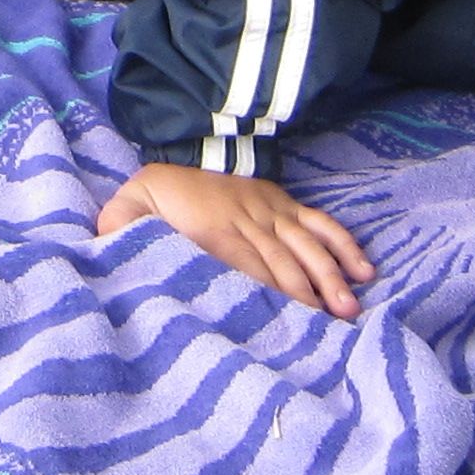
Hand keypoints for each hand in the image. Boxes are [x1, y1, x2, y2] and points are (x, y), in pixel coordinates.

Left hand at [99, 161, 375, 316]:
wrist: (180, 146)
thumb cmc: (155, 195)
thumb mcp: (126, 210)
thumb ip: (120, 232)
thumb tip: (112, 256)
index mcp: (211, 229)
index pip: (245, 267)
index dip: (267, 293)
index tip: (287, 323)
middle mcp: (247, 219)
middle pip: (282, 262)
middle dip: (307, 294)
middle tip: (330, 328)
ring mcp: (271, 210)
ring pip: (306, 245)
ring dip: (329, 276)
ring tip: (349, 308)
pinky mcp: (285, 204)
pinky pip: (319, 223)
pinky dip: (342, 244)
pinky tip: (363, 271)